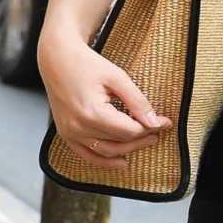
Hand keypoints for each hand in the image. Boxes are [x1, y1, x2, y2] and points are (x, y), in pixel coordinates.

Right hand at [38, 26, 171, 163]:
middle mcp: (79, 127)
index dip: (150, 128)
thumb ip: (137, 101)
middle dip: (142, 138)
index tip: (165, 122)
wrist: (57, 61)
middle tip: (158, 130)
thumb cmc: (86, 64)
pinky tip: (122, 162)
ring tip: (146, 141)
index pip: (129, 130)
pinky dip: (104, 161)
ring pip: (106, 152)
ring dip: (128, 150)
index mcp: (92, 113)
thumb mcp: (117, 78)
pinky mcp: (66, 134)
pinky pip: (87, 155)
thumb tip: (155, 123)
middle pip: (120, 142)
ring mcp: (70, 133)